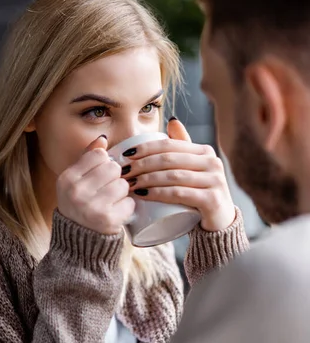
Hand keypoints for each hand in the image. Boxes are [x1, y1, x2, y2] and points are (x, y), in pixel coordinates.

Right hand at [57, 135, 134, 234]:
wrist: (79, 242)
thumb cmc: (79, 207)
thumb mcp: (75, 181)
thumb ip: (87, 158)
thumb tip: (102, 139)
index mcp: (67, 178)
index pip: (99, 155)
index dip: (104, 164)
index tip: (99, 177)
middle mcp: (76, 191)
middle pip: (113, 168)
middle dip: (114, 178)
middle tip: (106, 191)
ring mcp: (91, 206)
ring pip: (123, 184)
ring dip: (122, 193)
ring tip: (111, 202)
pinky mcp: (107, 220)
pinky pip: (129, 203)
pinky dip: (127, 208)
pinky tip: (116, 213)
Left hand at [121, 119, 235, 230]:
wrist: (219, 221)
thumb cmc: (198, 193)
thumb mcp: (192, 167)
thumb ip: (184, 145)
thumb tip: (171, 121)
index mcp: (204, 151)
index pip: (168, 145)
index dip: (144, 148)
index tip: (125, 156)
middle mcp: (212, 162)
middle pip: (168, 160)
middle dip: (141, 165)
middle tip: (123, 173)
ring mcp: (214, 181)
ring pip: (172, 176)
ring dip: (146, 179)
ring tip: (129, 185)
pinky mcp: (212, 200)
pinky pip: (180, 193)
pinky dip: (158, 193)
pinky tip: (143, 195)